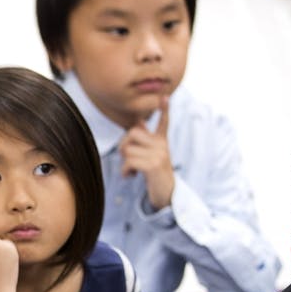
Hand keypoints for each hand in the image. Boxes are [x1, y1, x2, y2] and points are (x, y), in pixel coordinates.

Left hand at [118, 95, 175, 209]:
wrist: (166, 194)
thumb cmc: (155, 175)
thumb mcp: (151, 155)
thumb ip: (144, 140)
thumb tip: (139, 121)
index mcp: (162, 141)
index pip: (163, 122)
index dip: (164, 110)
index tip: (164, 96)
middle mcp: (162, 145)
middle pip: (132, 133)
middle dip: (124, 145)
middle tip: (127, 158)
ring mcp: (159, 155)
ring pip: (128, 149)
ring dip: (124, 162)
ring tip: (131, 170)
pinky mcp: (153, 165)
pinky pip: (130, 161)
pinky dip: (125, 170)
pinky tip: (131, 176)